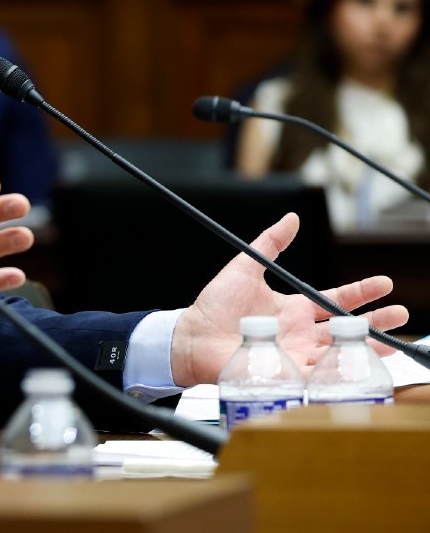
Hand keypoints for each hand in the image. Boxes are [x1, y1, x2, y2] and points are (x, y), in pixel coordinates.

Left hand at [170, 212, 409, 384]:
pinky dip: (340, 372)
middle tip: (402, 314)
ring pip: (340, 353)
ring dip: (368, 348)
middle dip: (376, 321)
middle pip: (346, 328)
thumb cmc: (214, 305)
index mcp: (293, 309)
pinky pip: (320, 376)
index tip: (385, 283)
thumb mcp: (245, 268)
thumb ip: (269, 244)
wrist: (192, 338)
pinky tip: (360, 367)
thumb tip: (292, 218)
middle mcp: (300, 333)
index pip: (334, 299)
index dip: (360, 292)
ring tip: (394, 342)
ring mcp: (296, 355)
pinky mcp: (287, 374)